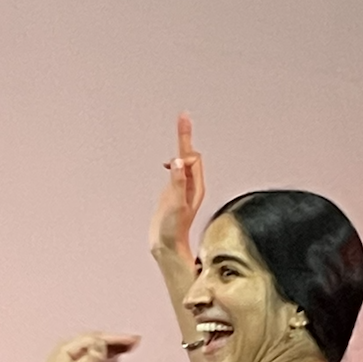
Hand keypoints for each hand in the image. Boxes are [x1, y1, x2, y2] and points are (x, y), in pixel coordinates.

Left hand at [14, 333, 140, 361]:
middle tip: (137, 341)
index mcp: (67, 349)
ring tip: (132, 347)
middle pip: (98, 341)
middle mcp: (69, 353)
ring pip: (97, 350)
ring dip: (114, 348)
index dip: (117, 338)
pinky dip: (106, 359)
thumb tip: (103, 344)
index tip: (134, 340)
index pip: (97, 338)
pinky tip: (115, 359)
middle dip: (117, 340)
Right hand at [149, 113, 205, 259]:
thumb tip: (177, 161)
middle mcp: (190, 185)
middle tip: (183, 115)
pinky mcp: (172, 193)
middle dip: (185, 136)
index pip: (192, 160)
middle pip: (190, 155)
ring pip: (183, 161)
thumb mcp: (176, 205)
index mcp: (195, 186)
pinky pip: (175, 171)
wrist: (166, 246)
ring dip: (181, 145)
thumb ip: (177, 183)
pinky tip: (168, 162)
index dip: (183, 155)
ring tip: (182, 122)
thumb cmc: (173, 230)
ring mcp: (181, 188)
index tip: (171, 161)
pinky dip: (173, 161)